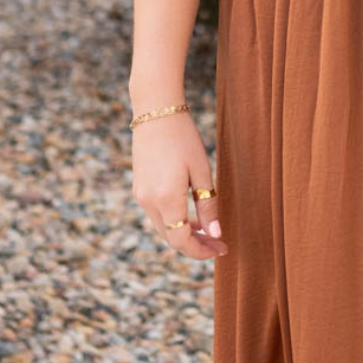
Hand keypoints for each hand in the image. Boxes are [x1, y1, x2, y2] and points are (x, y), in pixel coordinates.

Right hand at [131, 111, 227, 260]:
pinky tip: (191, 215)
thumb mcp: (201, 171)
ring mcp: (141, 195)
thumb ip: (208, 205)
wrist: (156, 112)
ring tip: (209, 231)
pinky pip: (158, 214)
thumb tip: (215, 234)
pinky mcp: (139, 188)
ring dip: (184, 233)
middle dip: (195, 245)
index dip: (201, 251)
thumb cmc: (183, 138)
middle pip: (171, 237)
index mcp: (166, 199)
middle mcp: (149, 202)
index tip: (222, 249)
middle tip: (219, 243)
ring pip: (163, 227)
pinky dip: (174, 220)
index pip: (181, 241)